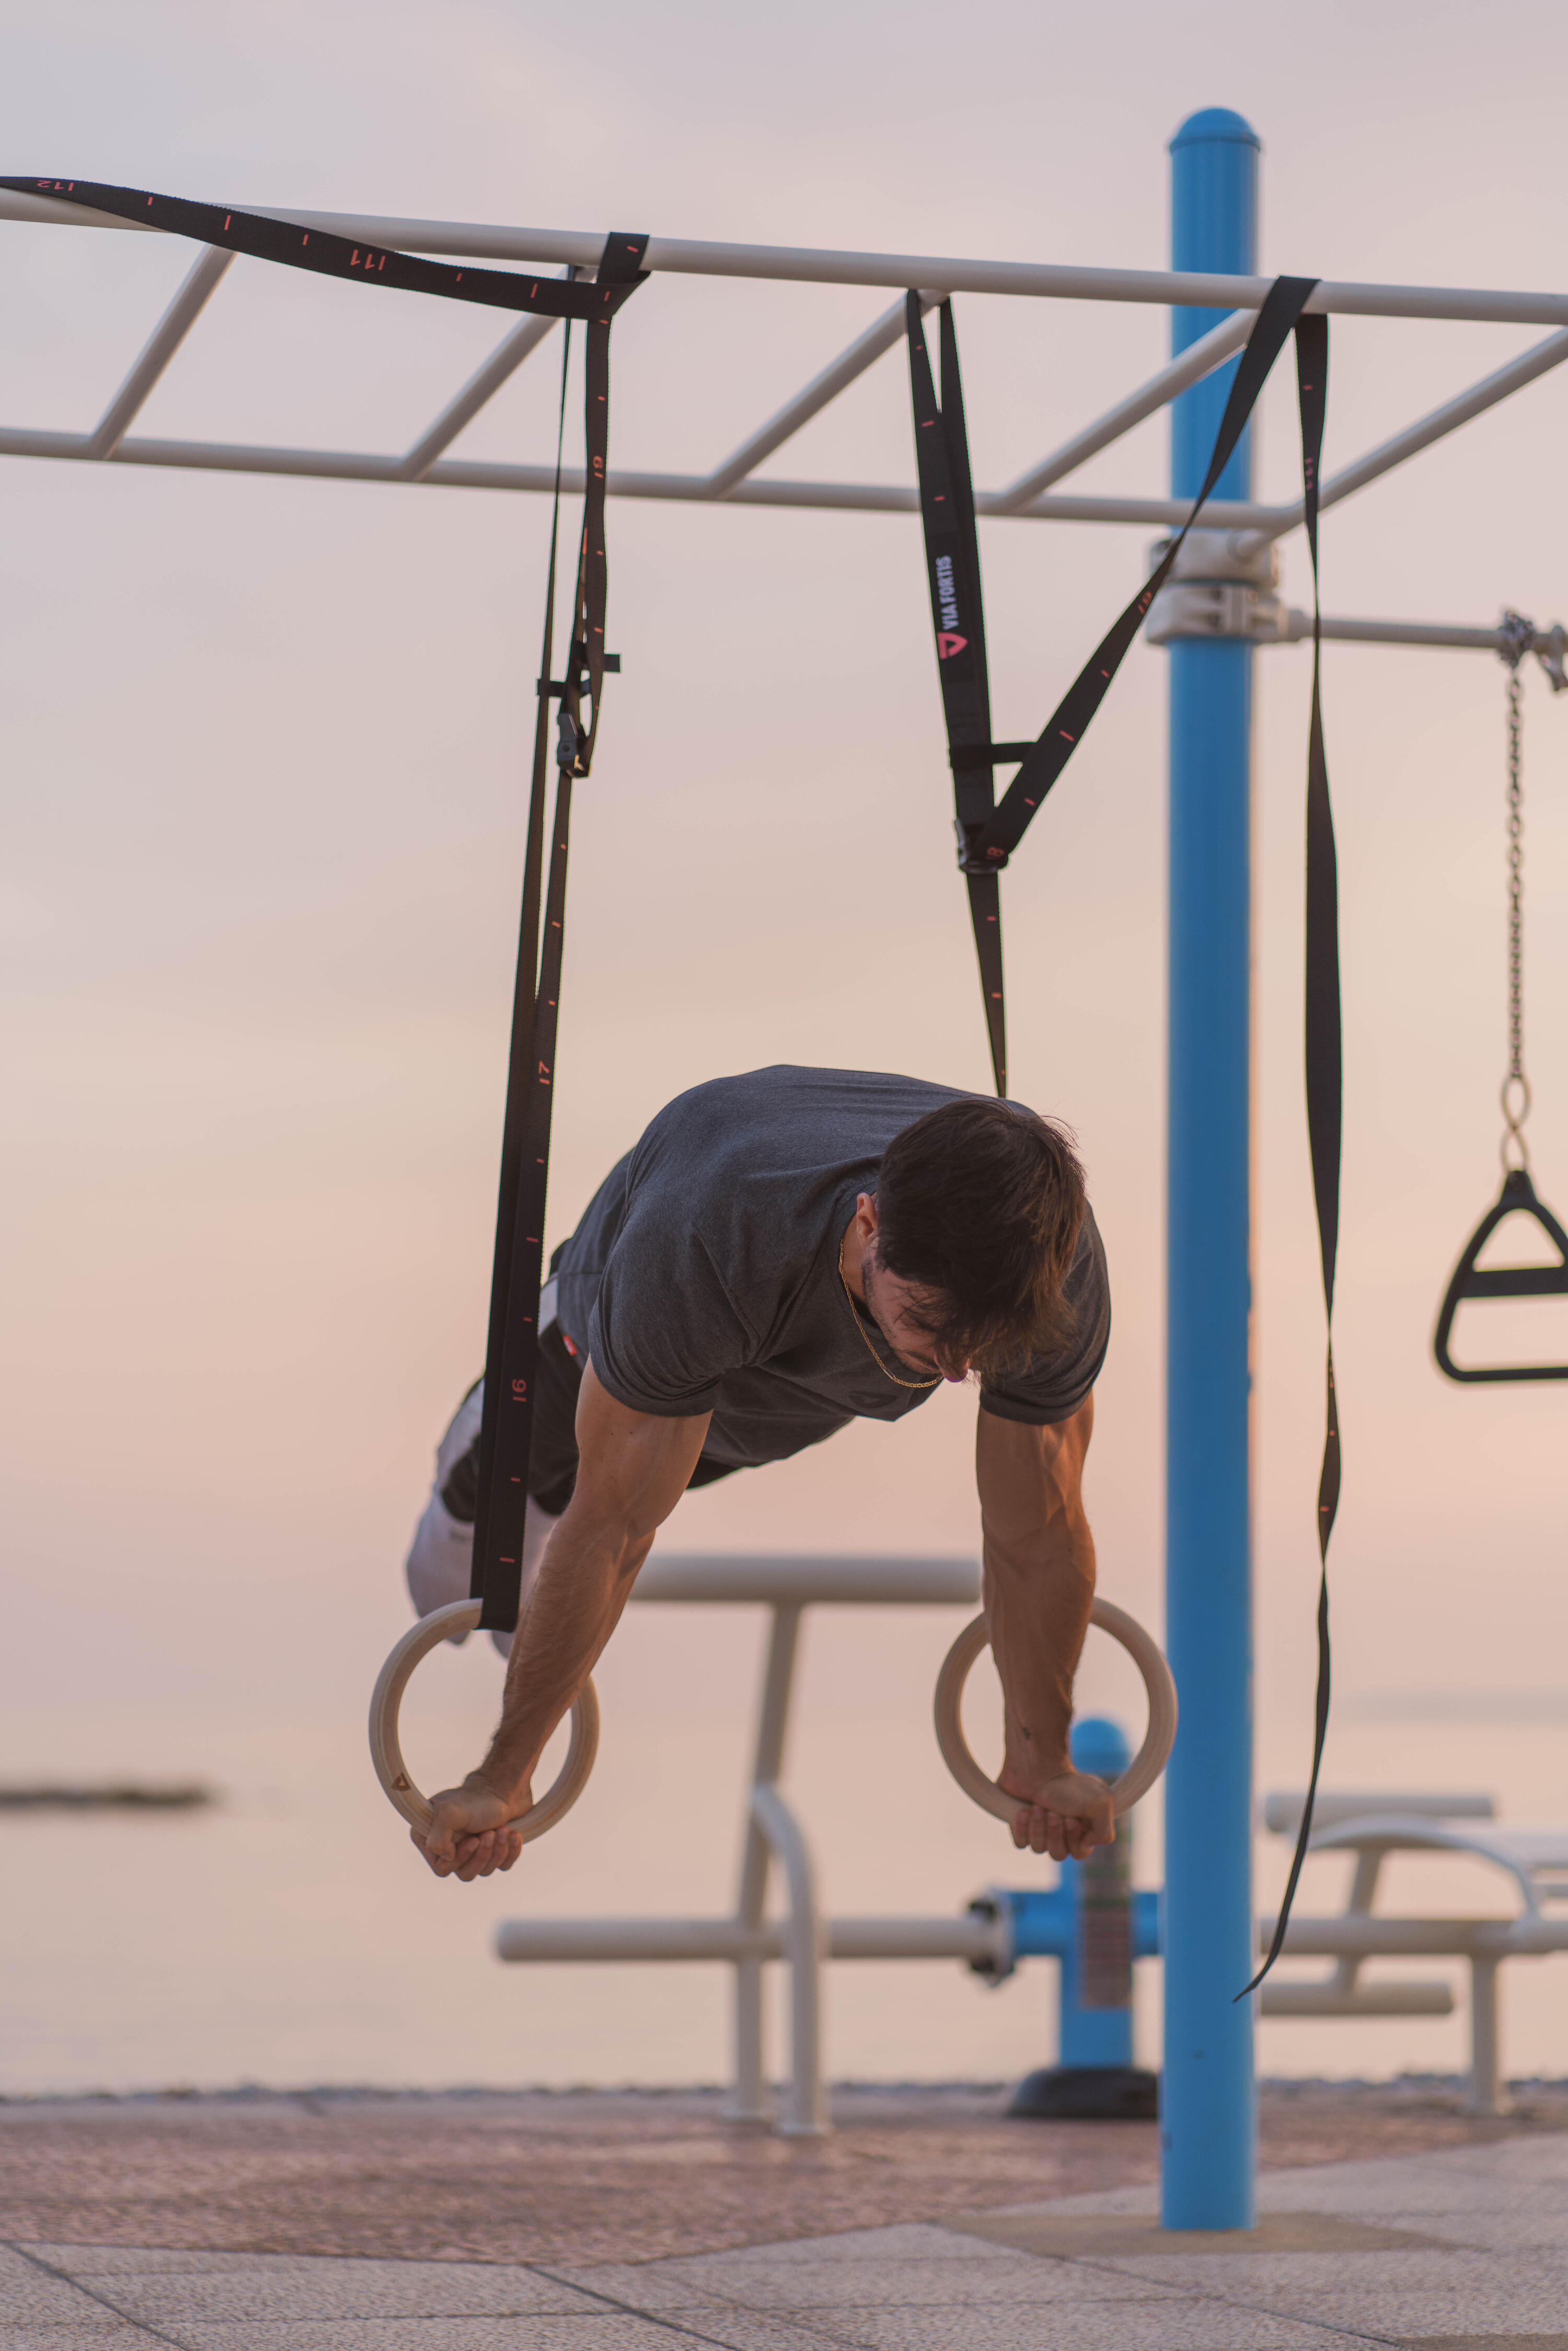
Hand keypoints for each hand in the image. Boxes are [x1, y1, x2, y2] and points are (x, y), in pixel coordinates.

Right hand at [412, 1776, 531, 1880]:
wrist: (504, 1786)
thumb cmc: (476, 1798)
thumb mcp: (449, 1813)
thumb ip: (437, 1838)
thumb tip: (446, 1858)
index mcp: (433, 1839)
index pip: (441, 1868)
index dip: (460, 1858)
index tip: (474, 1839)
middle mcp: (450, 1847)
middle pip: (465, 1873)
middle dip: (482, 1854)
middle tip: (490, 1832)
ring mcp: (473, 1851)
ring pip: (484, 1871)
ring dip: (497, 1850)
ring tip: (503, 1828)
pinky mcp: (494, 1851)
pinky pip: (503, 1866)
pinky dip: (511, 1852)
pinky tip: (514, 1835)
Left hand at [998, 1767, 1113, 1860]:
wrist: (1038, 1766)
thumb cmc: (1069, 1784)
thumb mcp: (1101, 1803)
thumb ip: (1104, 1832)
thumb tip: (1086, 1846)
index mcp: (1081, 1830)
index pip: (1079, 1853)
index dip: (1074, 1839)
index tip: (1071, 1818)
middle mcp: (1061, 1833)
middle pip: (1058, 1855)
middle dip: (1055, 1833)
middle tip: (1053, 1812)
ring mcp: (1040, 1831)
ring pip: (1038, 1849)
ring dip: (1038, 1827)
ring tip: (1038, 1806)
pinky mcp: (1021, 1826)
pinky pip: (1020, 1843)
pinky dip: (1022, 1829)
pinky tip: (1024, 1811)